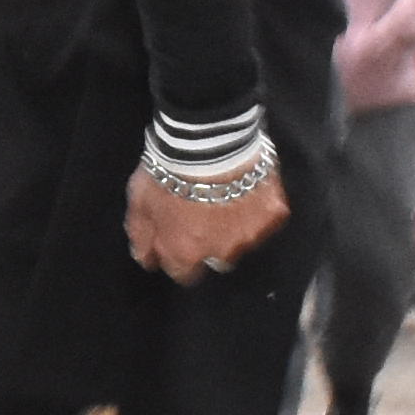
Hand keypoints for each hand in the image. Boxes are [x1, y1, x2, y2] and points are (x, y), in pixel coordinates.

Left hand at [128, 166, 291, 280]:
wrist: (208, 142)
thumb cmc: (169, 171)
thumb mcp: (140, 203)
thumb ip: (142, 237)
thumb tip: (147, 260)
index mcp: (186, 252)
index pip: (184, 273)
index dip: (181, 256)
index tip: (181, 237)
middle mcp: (221, 251)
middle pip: (218, 260)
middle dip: (212, 243)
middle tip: (206, 213)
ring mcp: (251, 233)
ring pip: (244, 239)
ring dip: (236, 225)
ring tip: (229, 195)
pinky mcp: (274, 213)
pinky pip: (267, 216)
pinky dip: (259, 206)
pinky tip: (249, 187)